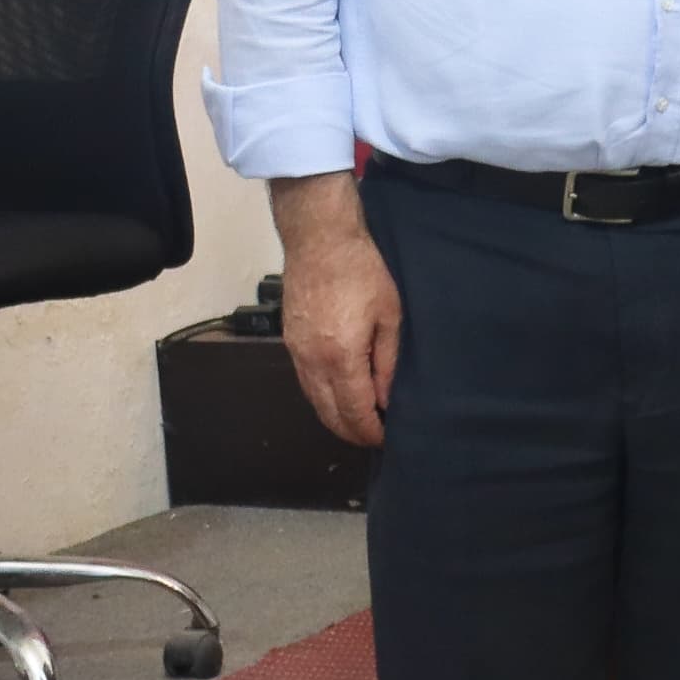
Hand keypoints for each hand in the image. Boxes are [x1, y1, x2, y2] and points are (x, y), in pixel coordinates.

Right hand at [268, 172, 399, 448]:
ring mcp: (295, 351)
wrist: (320, 240)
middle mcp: (311, 361)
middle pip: (328, 413)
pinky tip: (338, 396)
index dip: (369, 430)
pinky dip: (321, 397)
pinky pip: (304, 381)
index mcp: (340, 357)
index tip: (385, 439)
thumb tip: (385, 398)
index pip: (353, 410)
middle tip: (373, 437)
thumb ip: (387, 362)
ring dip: (334, 417)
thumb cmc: (362, 272)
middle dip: (351, 431)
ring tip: (359, 422)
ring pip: (313, 400)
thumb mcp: (390, 317)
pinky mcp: (289, 341)